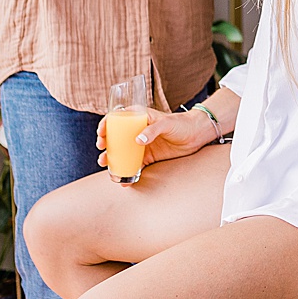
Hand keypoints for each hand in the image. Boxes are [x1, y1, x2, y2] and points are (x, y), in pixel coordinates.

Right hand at [95, 108, 211, 168]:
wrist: (196, 135)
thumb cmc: (181, 124)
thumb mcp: (167, 123)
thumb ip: (153, 130)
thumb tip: (138, 141)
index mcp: (138, 117)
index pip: (116, 119)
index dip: (105, 126)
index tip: (101, 136)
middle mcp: (136, 131)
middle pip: (115, 139)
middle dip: (106, 149)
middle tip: (103, 157)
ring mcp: (141, 145)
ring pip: (123, 154)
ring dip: (114, 163)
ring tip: (110, 170)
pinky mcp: (148, 157)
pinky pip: (135, 166)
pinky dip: (129, 173)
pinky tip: (125, 181)